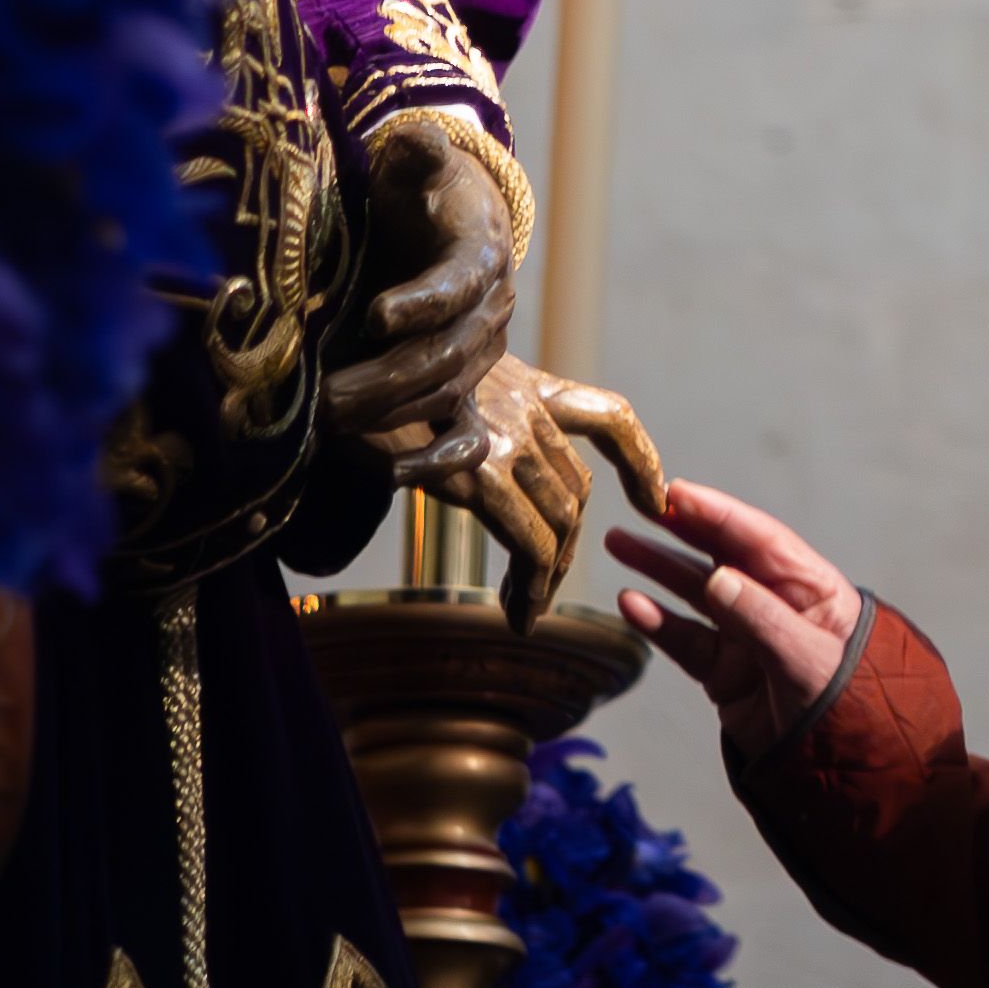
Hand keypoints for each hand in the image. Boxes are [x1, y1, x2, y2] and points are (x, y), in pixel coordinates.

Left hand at [318, 126, 512, 448]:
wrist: (455, 222)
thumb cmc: (424, 189)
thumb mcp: (417, 162)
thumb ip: (418, 149)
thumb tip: (414, 136)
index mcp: (481, 255)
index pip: (455, 284)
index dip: (420, 300)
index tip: (375, 313)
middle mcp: (491, 310)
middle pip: (443, 353)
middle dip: (385, 378)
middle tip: (327, 395)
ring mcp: (481, 351)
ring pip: (442, 392)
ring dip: (386, 412)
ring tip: (326, 421)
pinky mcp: (466, 381)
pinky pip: (462, 431)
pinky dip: (432, 459)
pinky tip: (387, 474)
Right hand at [384, 357, 671, 630]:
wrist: (331, 372)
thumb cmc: (372, 384)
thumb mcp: (441, 389)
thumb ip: (479, 419)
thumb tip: (482, 465)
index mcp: (524, 383)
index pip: (608, 418)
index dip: (641, 461)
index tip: (658, 504)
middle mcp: (525, 404)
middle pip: (577, 489)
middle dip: (567, 547)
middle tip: (539, 591)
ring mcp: (507, 435)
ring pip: (561, 520)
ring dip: (549, 576)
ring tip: (527, 610)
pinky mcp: (480, 470)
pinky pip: (529, 541)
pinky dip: (533, 586)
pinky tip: (519, 614)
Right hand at [610, 481, 864, 752]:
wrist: (838, 767)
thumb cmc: (844, 703)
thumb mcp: (807, 657)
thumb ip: (760, 618)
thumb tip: (716, 577)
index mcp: (807, 585)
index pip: (756, 537)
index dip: (715, 512)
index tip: (676, 491)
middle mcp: (773, 602)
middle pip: (720, 554)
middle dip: (681, 528)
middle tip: (641, 503)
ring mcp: (745, 636)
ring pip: (694, 592)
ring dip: (658, 567)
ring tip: (618, 543)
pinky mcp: (723, 670)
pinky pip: (685, 639)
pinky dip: (657, 622)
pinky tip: (631, 603)